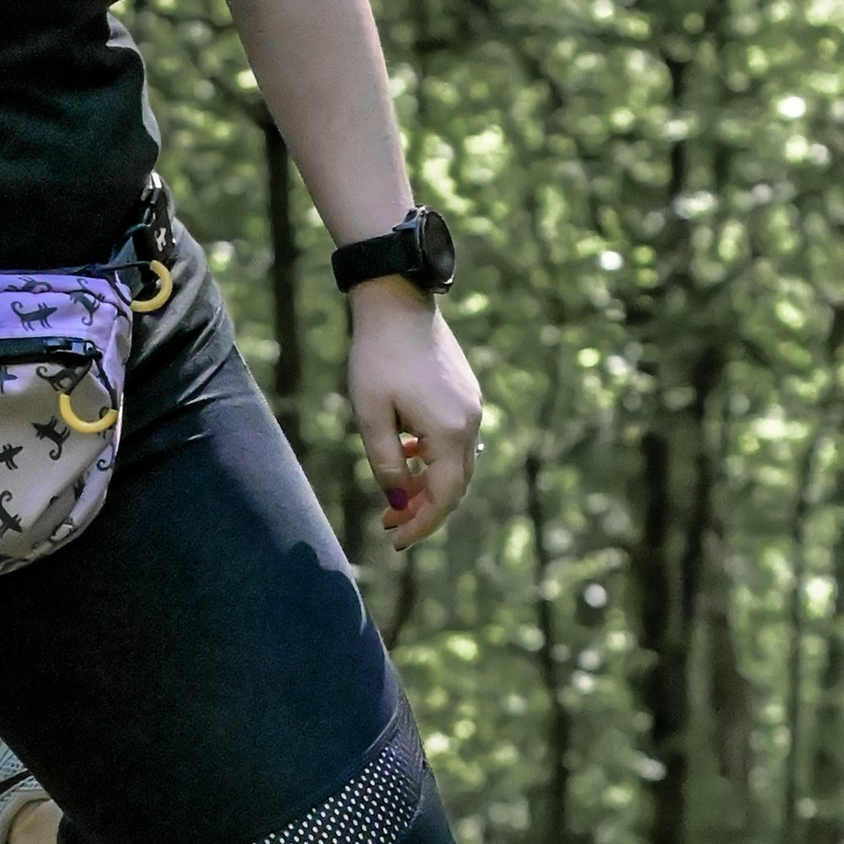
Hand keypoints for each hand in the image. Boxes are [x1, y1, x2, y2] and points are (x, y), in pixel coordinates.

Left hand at [347, 286, 480, 551]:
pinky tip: (405, 456)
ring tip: (393, 498)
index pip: (443, 497)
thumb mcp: (370, 416)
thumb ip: (385, 464)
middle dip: (423, 512)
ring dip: (427, 486)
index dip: (420, 525)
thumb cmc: (377, 357)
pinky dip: (432, 460)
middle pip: (454, 486)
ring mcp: (473, 407)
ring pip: (456, 465)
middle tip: (389, 527)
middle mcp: (471, 423)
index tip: (394, 542)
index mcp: (449, 432)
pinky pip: (454, 441)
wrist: (397, 302)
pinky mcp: (467, 395)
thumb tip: (397, 503)